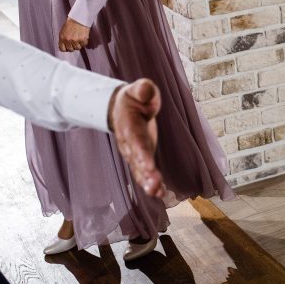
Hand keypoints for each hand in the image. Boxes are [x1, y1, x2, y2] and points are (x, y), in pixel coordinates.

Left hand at [58, 17, 90, 51]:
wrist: (79, 18)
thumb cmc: (71, 23)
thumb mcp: (63, 31)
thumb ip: (63, 39)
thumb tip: (64, 45)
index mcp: (62, 38)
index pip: (62, 49)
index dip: (66, 48)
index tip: (68, 47)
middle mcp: (68, 40)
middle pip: (71, 49)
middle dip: (73, 46)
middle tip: (75, 42)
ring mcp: (76, 40)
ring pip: (78, 48)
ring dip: (79, 44)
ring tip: (79, 39)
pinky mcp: (83, 39)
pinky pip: (84, 45)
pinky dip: (84, 42)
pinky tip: (83, 37)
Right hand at [108, 79, 164, 197]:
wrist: (121, 108)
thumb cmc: (134, 98)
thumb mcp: (138, 89)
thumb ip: (142, 90)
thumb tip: (146, 90)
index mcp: (129, 127)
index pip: (136, 142)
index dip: (142, 155)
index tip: (149, 167)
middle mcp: (129, 143)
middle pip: (137, 160)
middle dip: (146, 173)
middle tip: (154, 185)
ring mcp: (134, 152)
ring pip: (139, 170)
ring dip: (149, 182)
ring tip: (158, 193)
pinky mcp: (141, 158)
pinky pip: (145, 173)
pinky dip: (153, 184)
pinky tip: (163, 194)